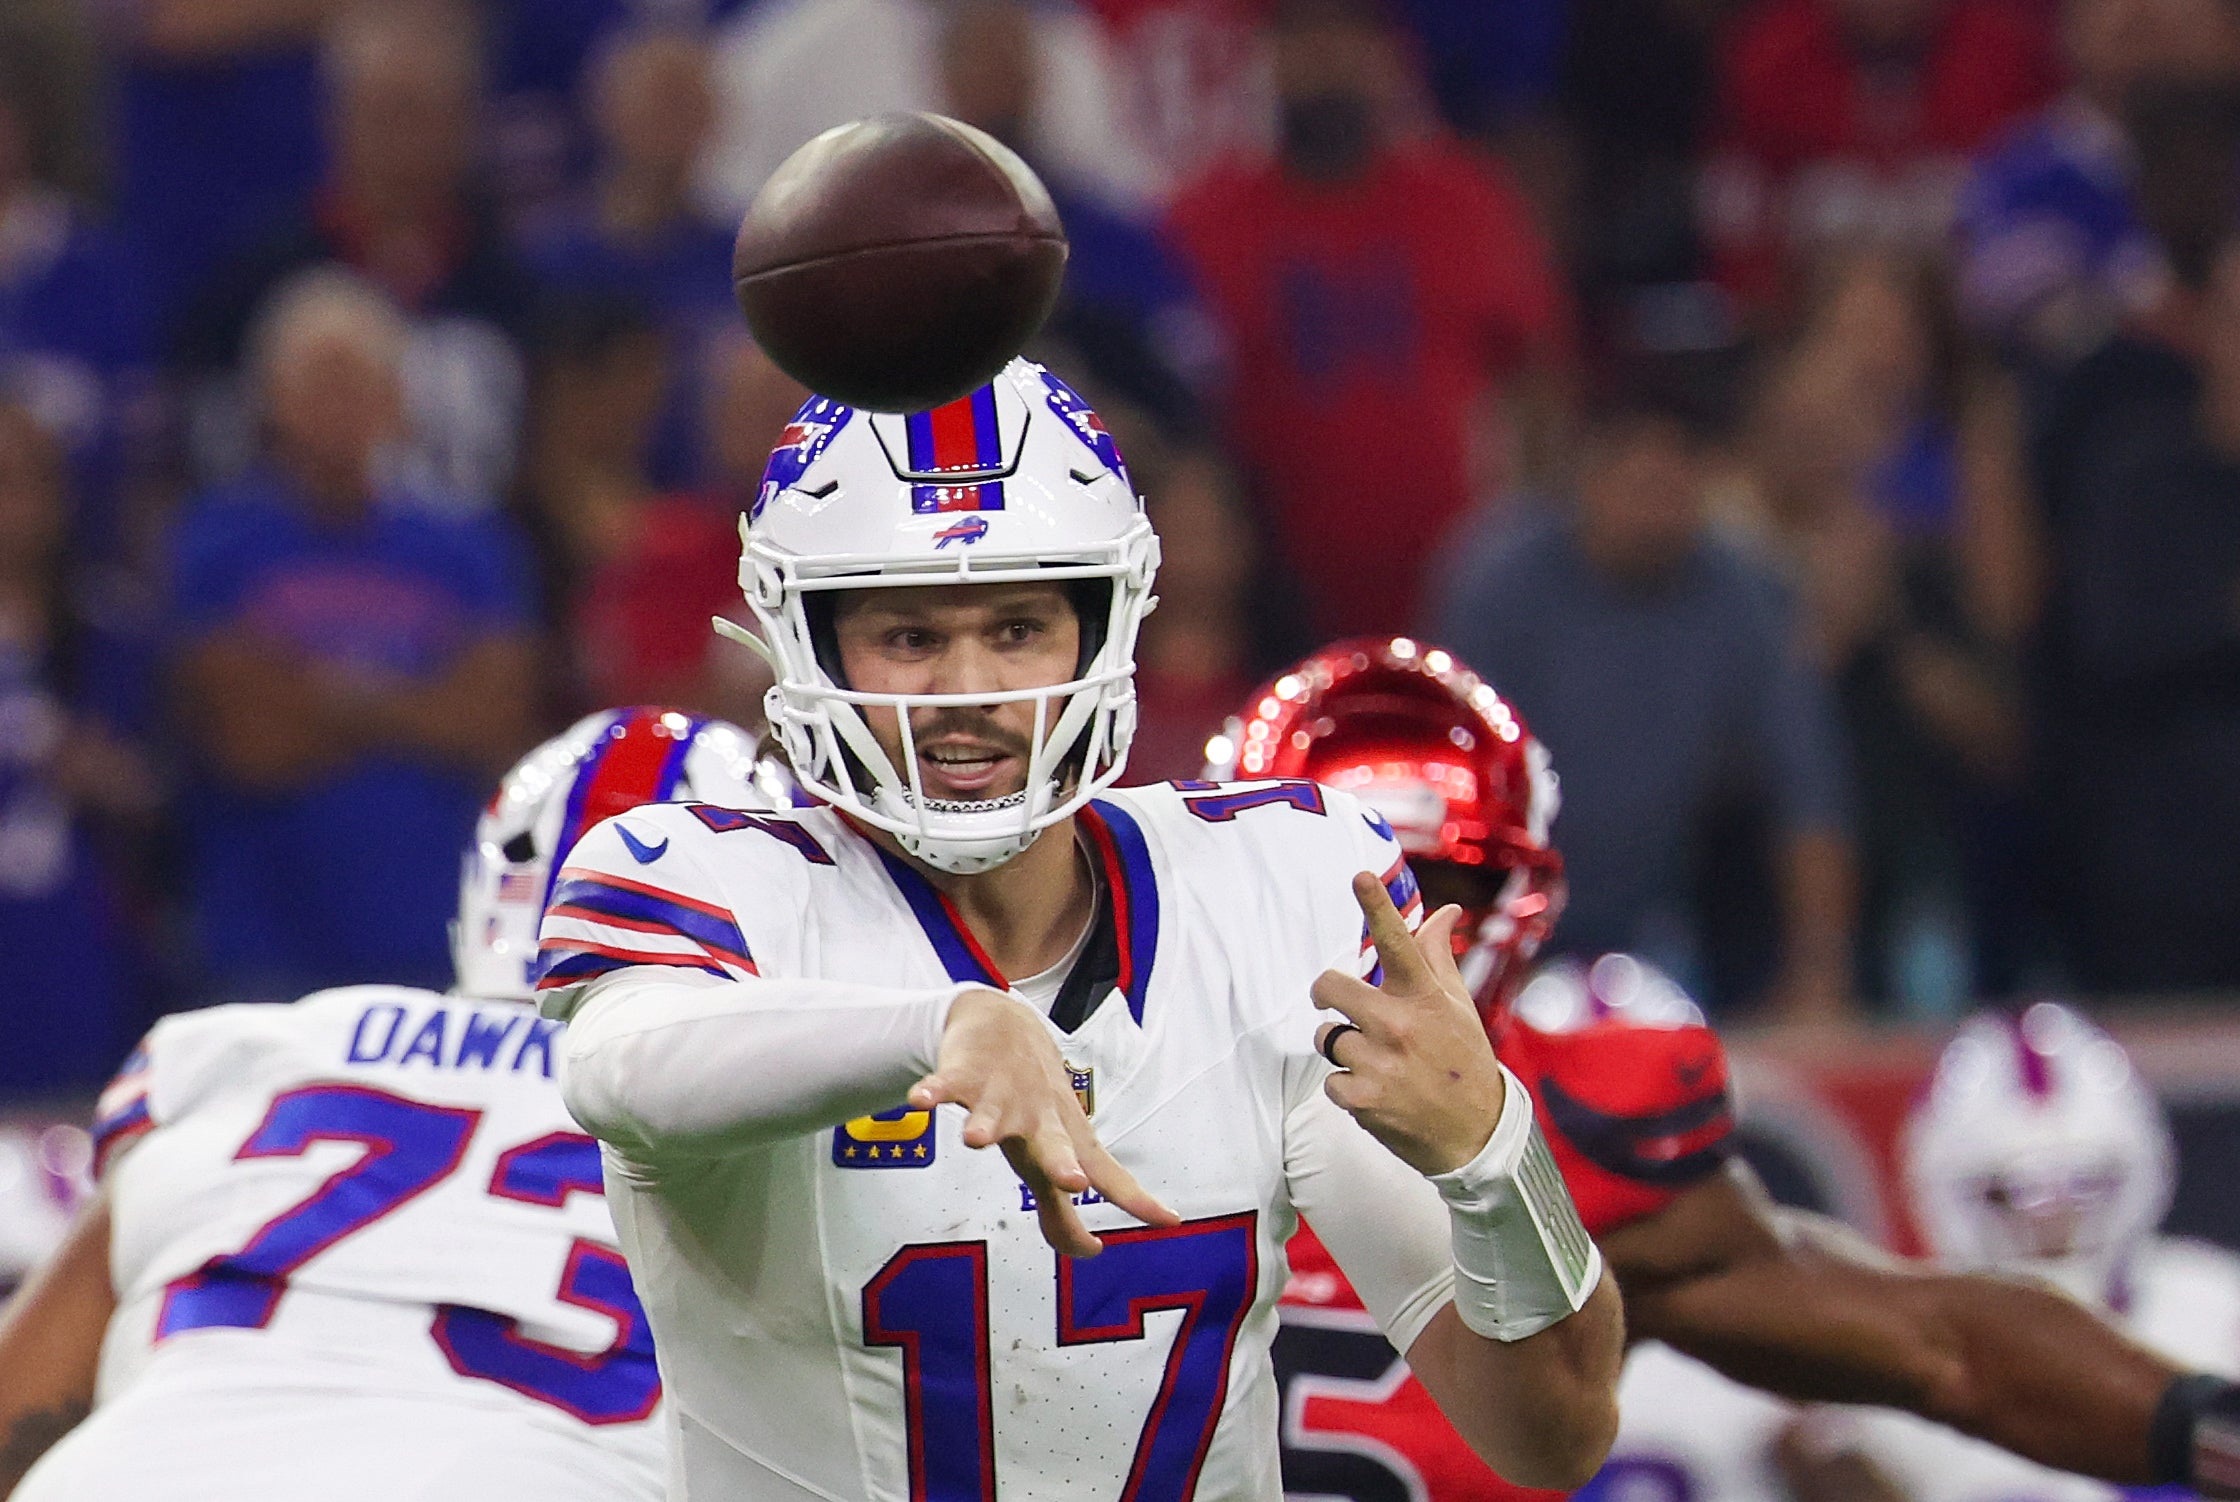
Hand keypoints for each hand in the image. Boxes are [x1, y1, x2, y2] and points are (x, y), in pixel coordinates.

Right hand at [909, 989, 1177, 1256]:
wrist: (1003, 1021)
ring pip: (993, 1113)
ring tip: (974, 1140)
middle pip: (1053, 1143)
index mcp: (1065, 1138)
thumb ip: (1064, 1210)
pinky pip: (945, 1084)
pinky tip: (918, 1099)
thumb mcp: (1048, 1156)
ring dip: (984, 1124)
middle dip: (1060, 1163)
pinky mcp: (964, 1073)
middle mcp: (1039, 1116)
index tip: (1171, 1220)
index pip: (1106, 1173)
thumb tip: (1089, 1252)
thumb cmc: (1032, 1102)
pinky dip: (932, 1090)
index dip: (1136, 1198)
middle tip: (1072, 1180)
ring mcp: (1002, 1093)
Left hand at [1312, 873, 1508, 1175]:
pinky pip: (1329, 1079)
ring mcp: (1381, 1063)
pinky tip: (1376, 1091)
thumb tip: (1445, 910)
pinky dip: (1346, 1086)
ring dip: (1342, 1048)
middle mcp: (1401, 1024)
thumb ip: (1438, 956)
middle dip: (1327, 993)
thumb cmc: (1464, 1059)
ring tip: (1376, 1062)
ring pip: (1326, 1037)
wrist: (1476, 1133)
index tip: (1361, 876)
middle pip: (1331, 987)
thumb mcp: (1457, 1005)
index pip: (1399, 942)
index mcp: (1425, 996)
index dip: (1377, 906)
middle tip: (1336, 1002)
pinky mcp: (1363, 1099)